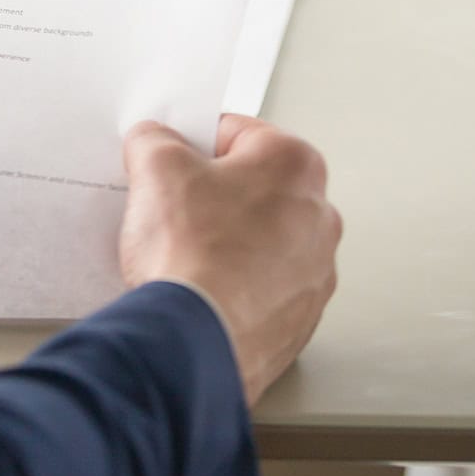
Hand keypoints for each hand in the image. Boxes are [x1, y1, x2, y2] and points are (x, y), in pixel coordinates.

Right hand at [119, 115, 340, 406]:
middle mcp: (320, 216)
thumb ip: (155, 139)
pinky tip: (202, 289)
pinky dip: (236, 285)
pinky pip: (264, 287)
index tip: (171, 161)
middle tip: (175, 207)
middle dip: (214, 194)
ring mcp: (316, 273)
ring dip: (228, 241)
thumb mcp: (155, 166)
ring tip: (185, 254)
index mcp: (295, 164)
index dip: (192, 144)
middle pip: (252, 186)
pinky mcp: (301, 320)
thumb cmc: (191, 254)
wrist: (194, 342)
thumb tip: (154, 142)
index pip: (233, 132)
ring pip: (261, 238)